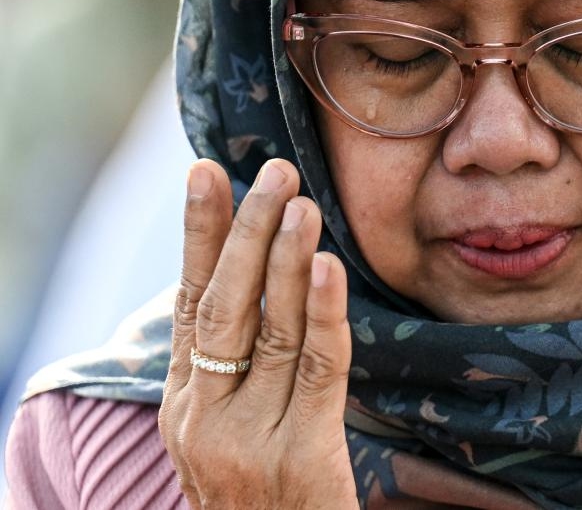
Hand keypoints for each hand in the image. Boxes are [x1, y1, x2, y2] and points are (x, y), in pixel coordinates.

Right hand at [158, 158, 357, 507]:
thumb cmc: (262, 491)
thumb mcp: (228, 429)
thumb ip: (235, 366)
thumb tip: (260, 279)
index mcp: (185, 402)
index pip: (189, 302)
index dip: (200, 236)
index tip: (206, 173)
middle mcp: (205, 417)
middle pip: (224, 306)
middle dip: (246, 233)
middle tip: (273, 172)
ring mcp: (249, 440)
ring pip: (269, 331)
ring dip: (285, 261)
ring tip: (301, 204)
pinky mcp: (301, 458)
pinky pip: (316, 372)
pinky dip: (321, 315)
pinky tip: (326, 268)